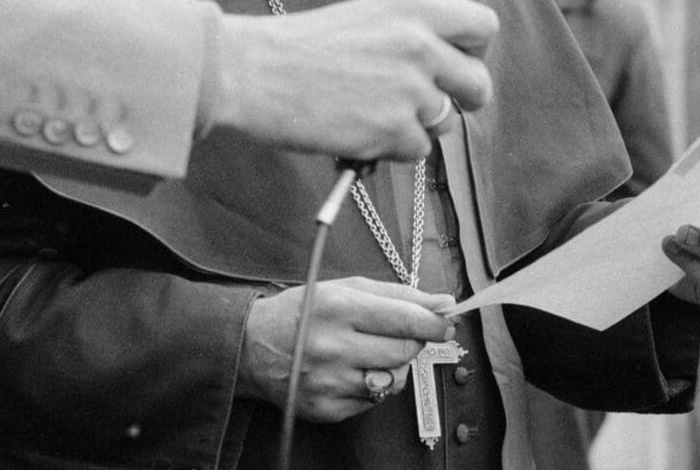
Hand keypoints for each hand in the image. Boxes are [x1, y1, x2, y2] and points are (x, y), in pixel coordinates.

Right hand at [207, 0, 498, 161]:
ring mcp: (409, 91)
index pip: (484, 25)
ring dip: (418, 124)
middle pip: (478, 83)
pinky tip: (363, 130)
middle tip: (437, 101)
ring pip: (445, 121)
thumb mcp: (365, 15)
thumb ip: (407, 31)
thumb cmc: (298, 44)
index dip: (475, 48)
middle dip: (463, 98)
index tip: (460, 58)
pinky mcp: (393, 131)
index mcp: (414, 8)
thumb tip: (437, 55)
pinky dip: (394, 148)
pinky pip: (416, 149)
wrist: (254, 71)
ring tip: (377, 113)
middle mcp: (420, 46)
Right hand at [239, 277, 456, 422]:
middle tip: (402, 332)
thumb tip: (444, 303)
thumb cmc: (304, 311)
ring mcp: (330, 382)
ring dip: (394, 365)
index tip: (448, 321)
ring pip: (394, 380)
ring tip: (371, 351)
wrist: (251, 347)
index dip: (435, 322)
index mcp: (338, 308)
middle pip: (405, 351)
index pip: (405, 319)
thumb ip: (397, 295)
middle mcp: (333, 347)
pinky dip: (373, 384)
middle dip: (413, 340)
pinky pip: (374, 400)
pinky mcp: (328, 409)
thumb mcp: (345, 288)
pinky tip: (352, 370)